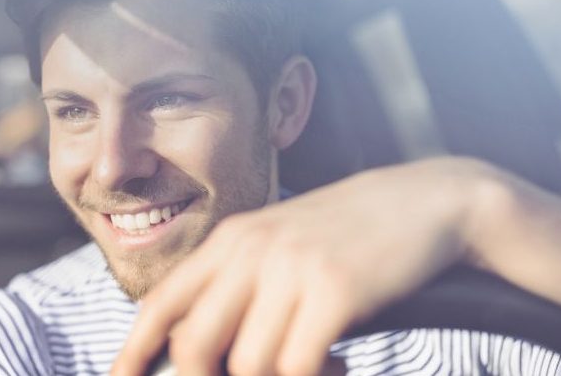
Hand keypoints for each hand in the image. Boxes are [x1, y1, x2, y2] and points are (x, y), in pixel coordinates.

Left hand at [111, 157, 507, 375]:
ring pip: (248, 365)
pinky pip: (296, 366)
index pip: (162, 302)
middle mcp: (252, 249)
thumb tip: (206, 346)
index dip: (134, 351)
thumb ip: (243, 281)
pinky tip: (341, 367)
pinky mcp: (334, 290)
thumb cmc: (353, 231)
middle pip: (195, 345)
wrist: (426, 201)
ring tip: (316, 369)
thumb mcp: (284, 240)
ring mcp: (292, 268)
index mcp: (233, 238)